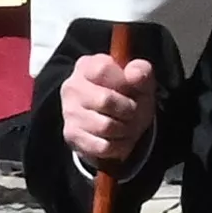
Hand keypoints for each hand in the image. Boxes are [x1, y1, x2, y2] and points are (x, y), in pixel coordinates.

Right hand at [61, 51, 158, 170]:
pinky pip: (103, 146)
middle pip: (105, 100)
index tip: (132, 89)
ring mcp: (69, 112)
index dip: (123, 82)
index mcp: (87, 65)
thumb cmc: (129, 97)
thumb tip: (133, 74)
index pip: (102, 69)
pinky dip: (119, 146)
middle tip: (132, 111)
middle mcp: (72, 86)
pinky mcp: (72, 135)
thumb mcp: (141, 82)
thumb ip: (142, 72)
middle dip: (128, 110)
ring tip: (127, 125)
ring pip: (106, 126)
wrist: (118, 125)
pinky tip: (118, 139)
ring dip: (125, 130)